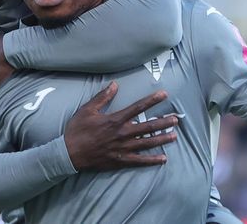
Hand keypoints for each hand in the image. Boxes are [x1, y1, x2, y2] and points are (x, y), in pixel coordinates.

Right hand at [64, 81, 178, 170]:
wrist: (69, 153)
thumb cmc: (77, 130)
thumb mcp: (87, 110)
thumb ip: (102, 97)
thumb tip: (115, 84)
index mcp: (115, 120)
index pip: (138, 108)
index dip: (152, 100)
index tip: (164, 95)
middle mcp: (122, 134)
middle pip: (148, 127)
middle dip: (163, 122)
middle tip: (176, 119)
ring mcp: (123, 148)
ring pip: (147, 143)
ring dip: (162, 139)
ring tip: (174, 136)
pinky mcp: (120, 161)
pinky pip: (139, 161)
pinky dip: (152, 160)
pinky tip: (163, 159)